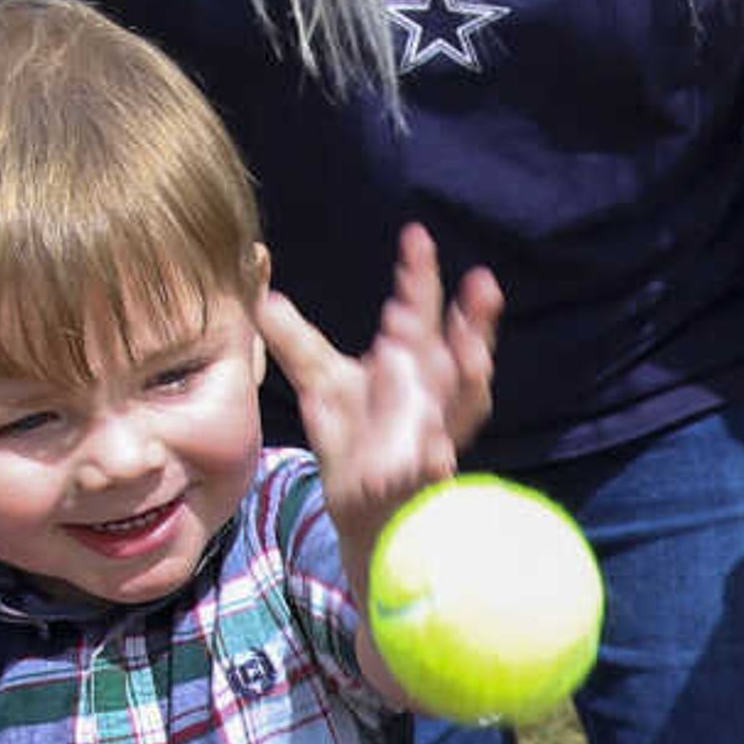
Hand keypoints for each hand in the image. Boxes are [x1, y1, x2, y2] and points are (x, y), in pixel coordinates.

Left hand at [258, 225, 501, 556]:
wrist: (359, 507)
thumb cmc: (351, 439)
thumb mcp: (317, 380)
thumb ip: (292, 337)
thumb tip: (260, 291)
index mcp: (408, 359)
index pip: (419, 306)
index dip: (420, 273)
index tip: (417, 236)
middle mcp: (430, 390)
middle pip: (461, 347)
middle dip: (474, 320)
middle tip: (483, 284)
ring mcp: (435, 432)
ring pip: (466, 404)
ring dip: (474, 381)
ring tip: (475, 356)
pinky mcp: (421, 478)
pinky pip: (436, 468)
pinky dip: (436, 461)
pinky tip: (436, 455)